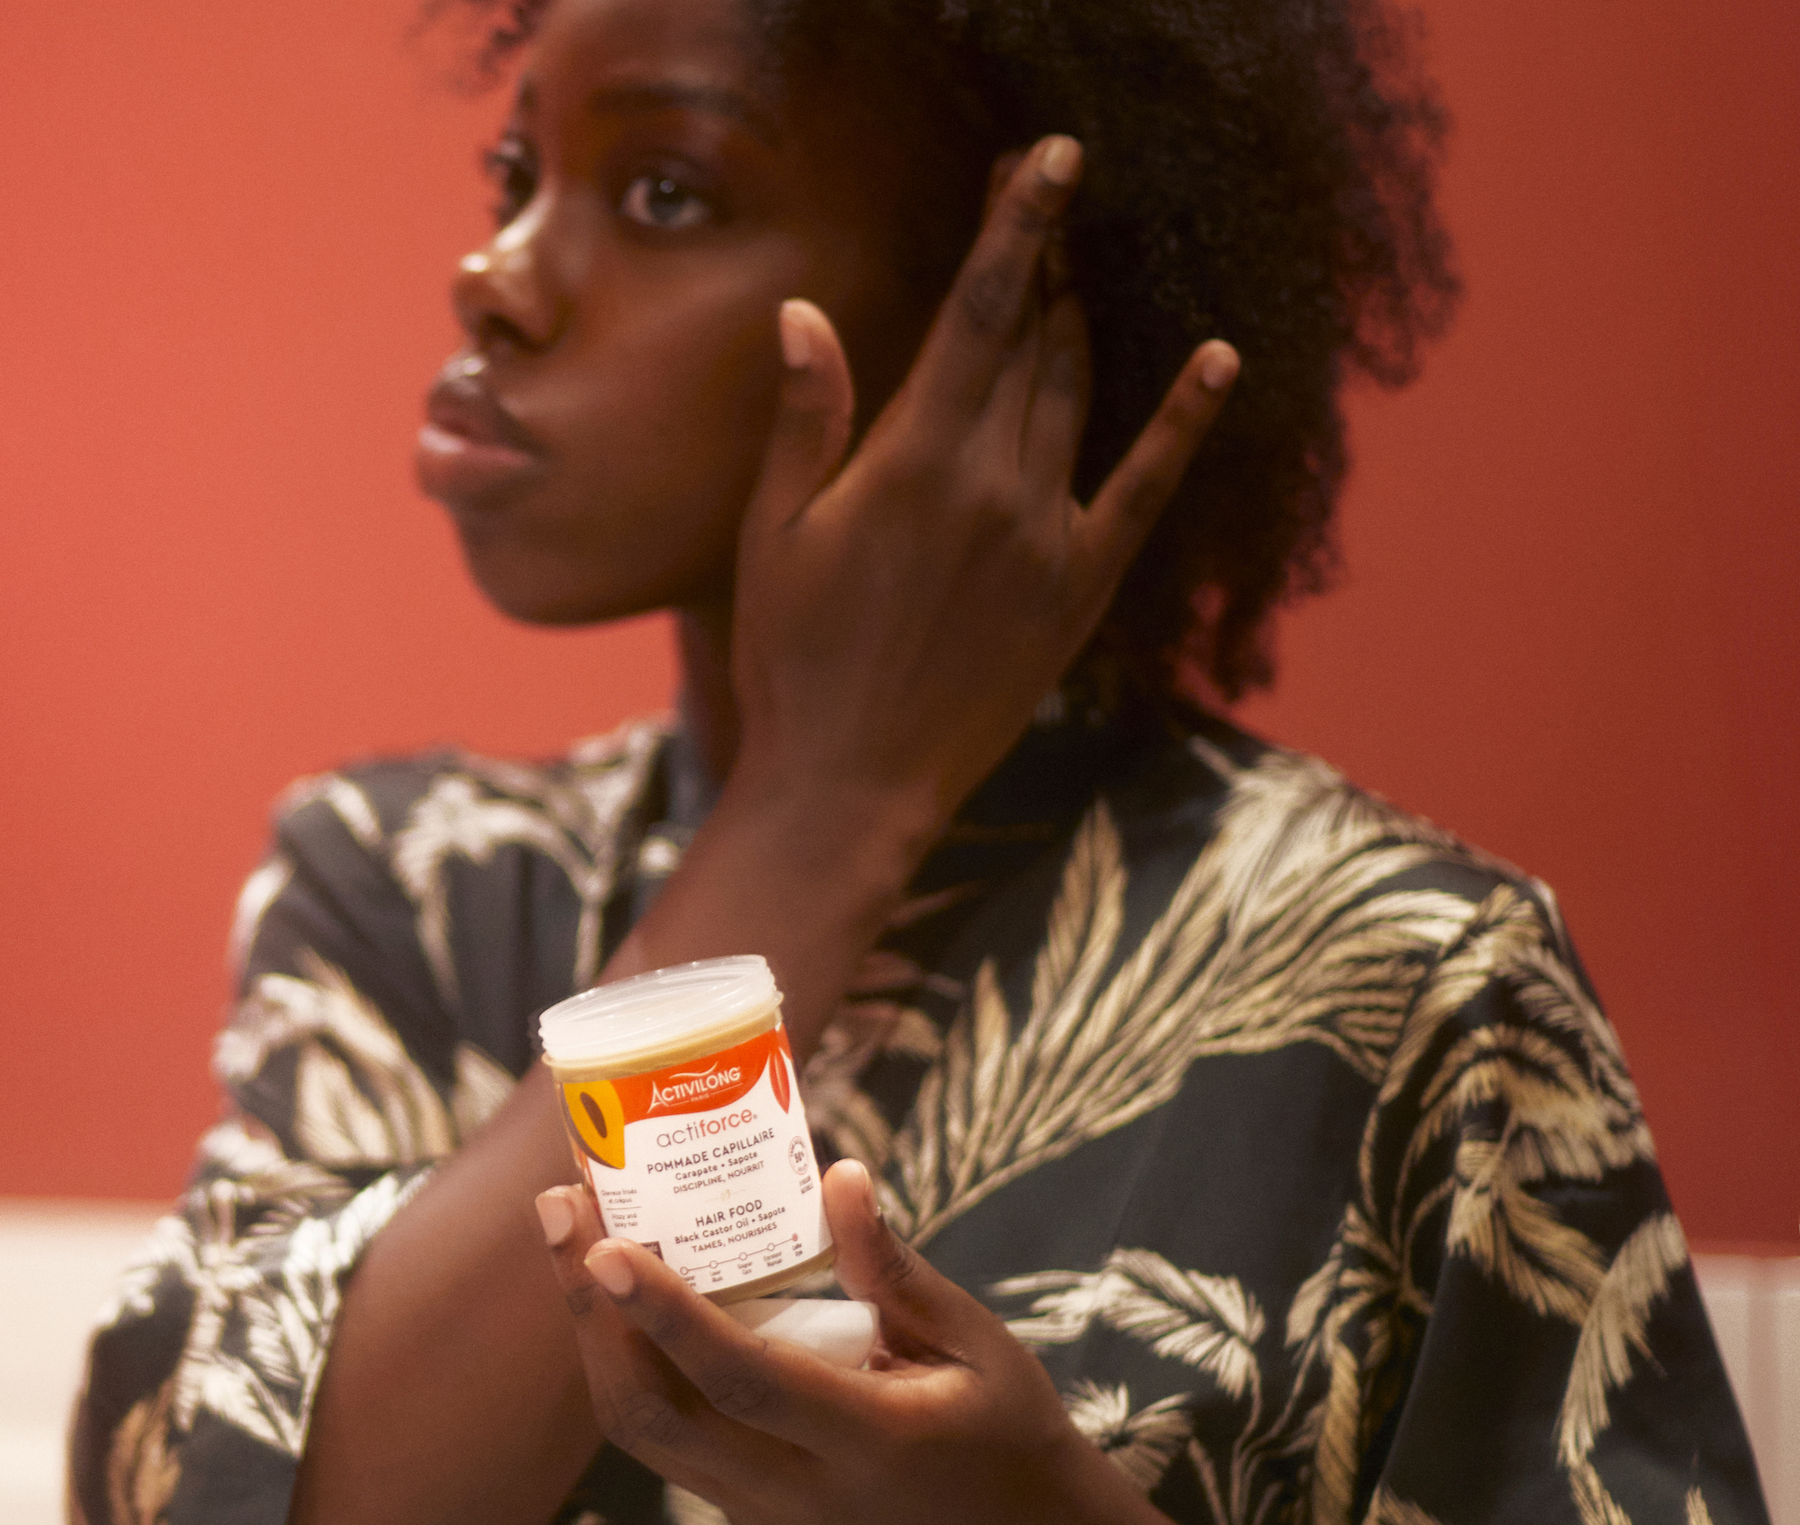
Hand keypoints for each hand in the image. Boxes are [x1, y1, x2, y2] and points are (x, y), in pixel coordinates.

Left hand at [533, 1160, 1112, 1524]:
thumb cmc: (1006, 1430)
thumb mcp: (976, 1344)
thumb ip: (896, 1271)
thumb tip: (838, 1177)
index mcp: (867, 1445)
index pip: (741, 1381)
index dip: (665, 1314)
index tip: (604, 1242)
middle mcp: (796, 1494)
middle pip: (656, 1414)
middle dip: (591, 1312)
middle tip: (563, 1206)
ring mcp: (762, 1514)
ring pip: (645, 1433)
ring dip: (596, 1335)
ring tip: (575, 1236)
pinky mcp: (748, 1512)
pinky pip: (668, 1440)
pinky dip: (631, 1364)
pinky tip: (624, 1295)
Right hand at [729, 134, 1238, 846]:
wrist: (853, 784)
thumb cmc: (793, 660)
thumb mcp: (772, 535)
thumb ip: (804, 421)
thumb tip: (803, 314)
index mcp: (915, 459)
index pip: (980, 311)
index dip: (1017, 224)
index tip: (1048, 158)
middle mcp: (996, 484)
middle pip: (1035, 341)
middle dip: (1041, 260)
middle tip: (1047, 197)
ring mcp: (1048, 537)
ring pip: (1078, 396)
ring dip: (1079, 323)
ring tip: (1075, 269)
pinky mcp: (1080, 590)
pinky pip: (1146, 490)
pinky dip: (1184, 423)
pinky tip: (1220, 361)